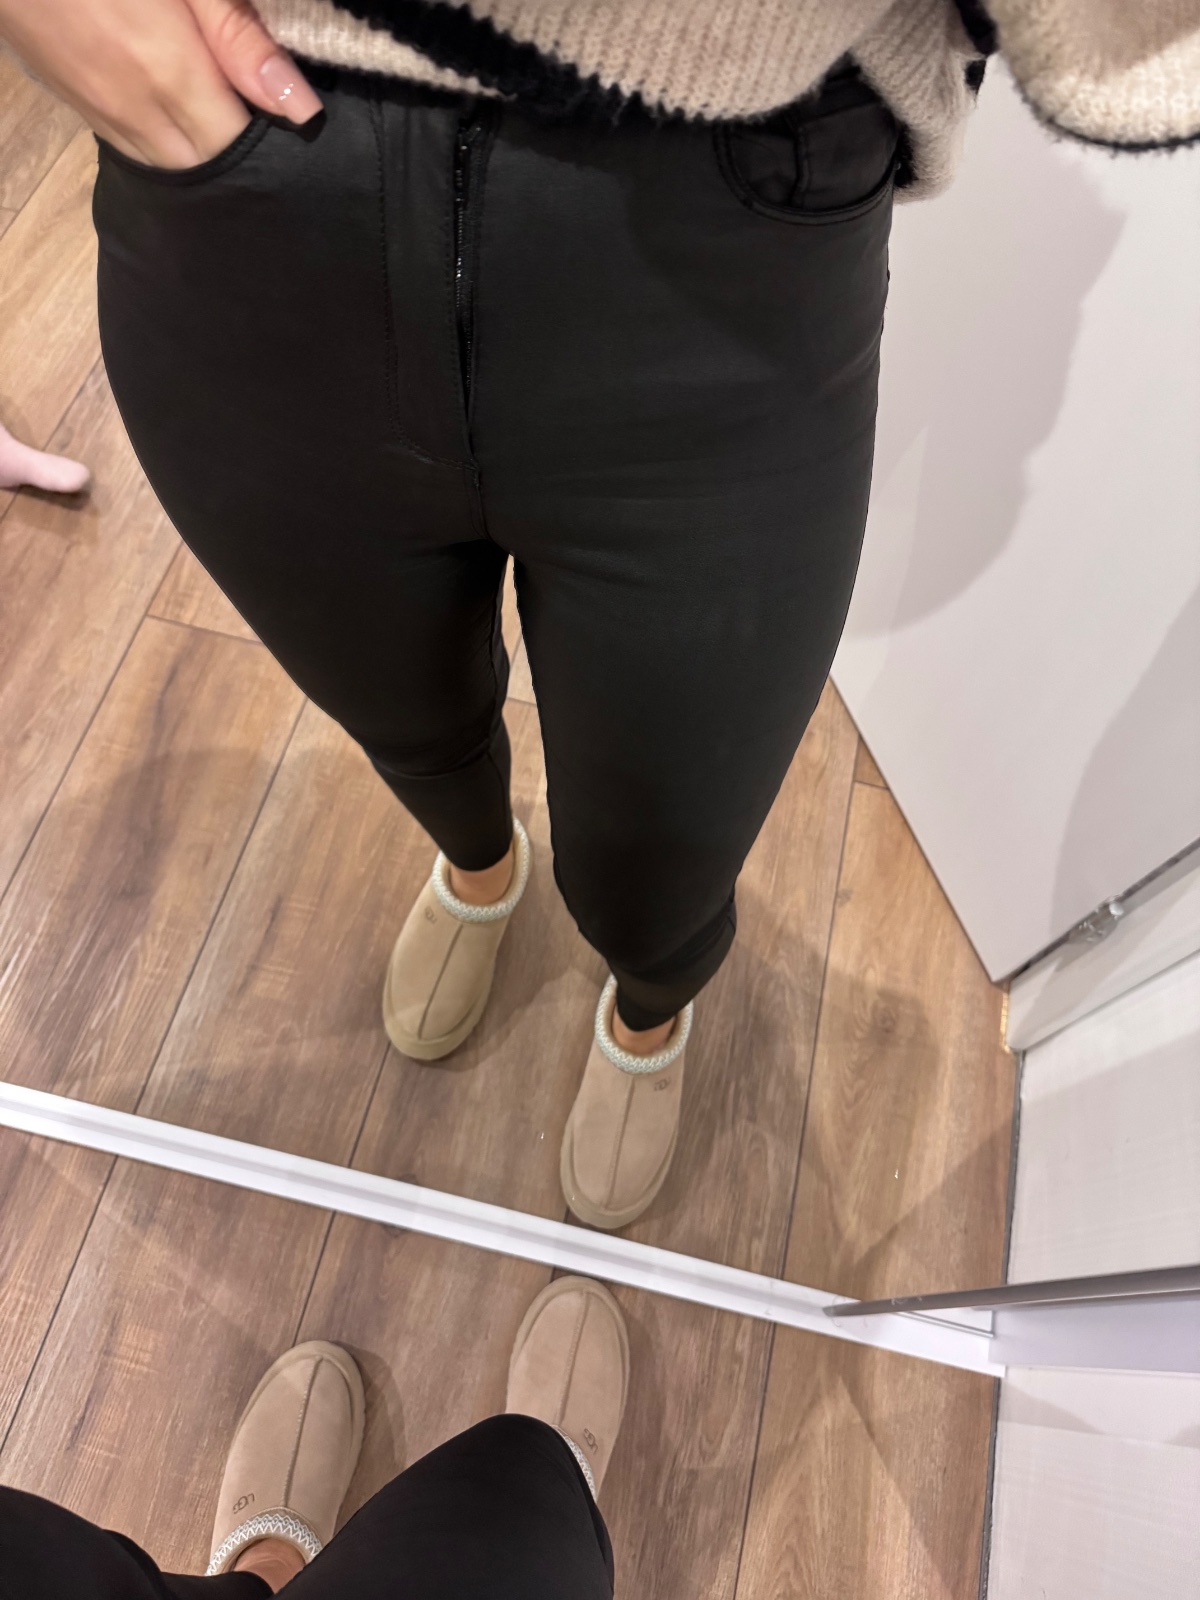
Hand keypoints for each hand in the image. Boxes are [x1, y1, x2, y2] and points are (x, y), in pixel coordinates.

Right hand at [0, 0, 321, 168]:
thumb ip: (239, 40)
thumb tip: (301, 109)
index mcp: (168, 77)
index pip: (240, 148)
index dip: (272, 142)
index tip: (293, 123)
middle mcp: (136, 115)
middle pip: (210, 170)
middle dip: (243, 159)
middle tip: (265, 124)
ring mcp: (102, 119)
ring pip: (173, 172)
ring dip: (205, 157)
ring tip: (226, 119)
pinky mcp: (80, 111)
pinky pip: (139, 154)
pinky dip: (171, 150)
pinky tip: (185, 119)